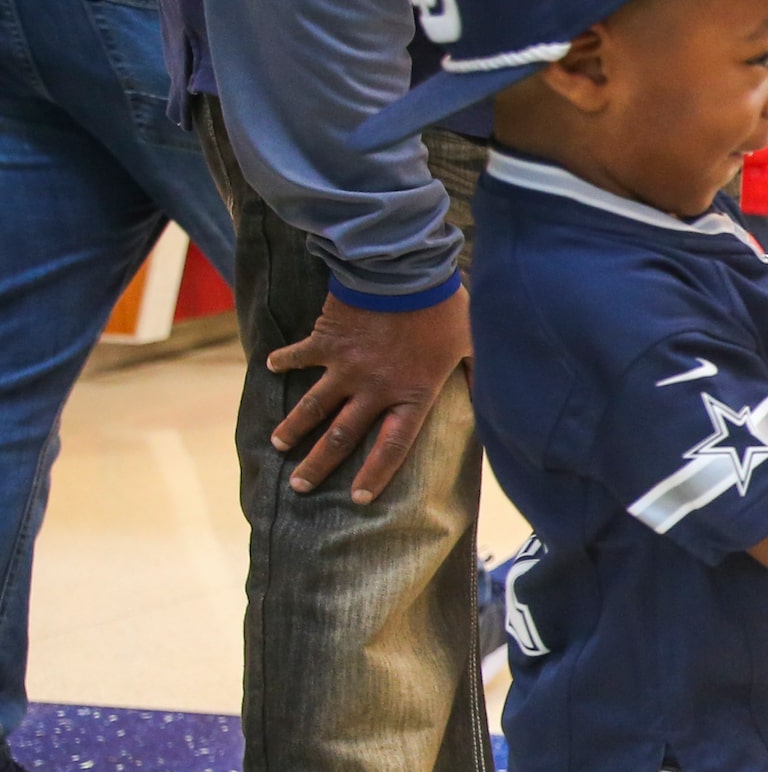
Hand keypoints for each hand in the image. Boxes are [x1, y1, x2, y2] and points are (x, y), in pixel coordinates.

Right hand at [266, 289, 472, 503]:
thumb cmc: (444, 307)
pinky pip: (300, 356)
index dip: (376, 474)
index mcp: (412, 395)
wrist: (405, 271)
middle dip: (319, 464)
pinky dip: (284, 361)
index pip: (393, 447)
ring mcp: (346, 367)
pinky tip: (271, 367)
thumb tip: (492, 391)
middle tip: (300, 486)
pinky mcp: (326, 341)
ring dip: (294, 427)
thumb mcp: (470, 344)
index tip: (358, 499)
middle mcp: (375, 389)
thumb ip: (475, 372)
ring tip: (277, 445)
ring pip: (313, 406)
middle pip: (342, 437)